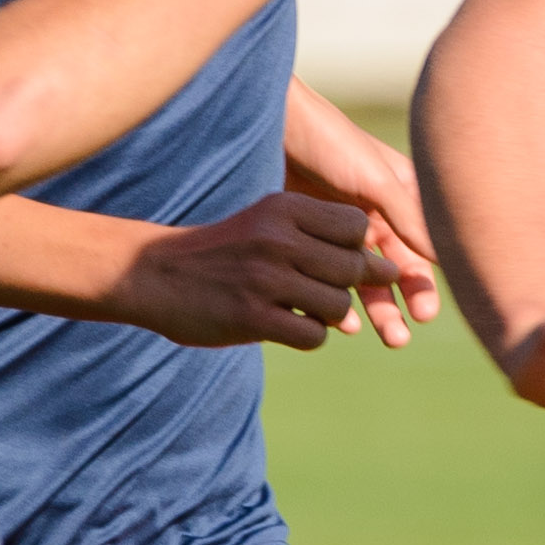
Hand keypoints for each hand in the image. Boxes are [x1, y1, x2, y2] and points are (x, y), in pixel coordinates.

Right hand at [113, 190, 394, 352]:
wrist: (154, 274)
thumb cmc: (224, 251)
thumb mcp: (267, 223)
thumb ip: (321, 236)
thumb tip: (390, 267)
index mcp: (283, 208)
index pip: (356, 226)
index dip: (355, 248)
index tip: (334, 259)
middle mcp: (278, 238)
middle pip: (353, 268)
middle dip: (347, 286)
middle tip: (317, 290)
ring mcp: (266, 279)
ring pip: (338, 305)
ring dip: (327, 315)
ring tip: (299, 308)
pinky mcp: (253, 318)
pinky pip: (313, 336)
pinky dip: (308, 336)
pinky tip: (284, 326)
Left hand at [275, 88, 440, 343]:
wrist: (270, 123)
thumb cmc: (328, 142)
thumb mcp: (374, 179)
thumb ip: (406, 217)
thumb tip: (442, 259)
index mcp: (401, 197)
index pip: (421, 251)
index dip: (424, 284)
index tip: (423, 314)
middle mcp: (377, 215)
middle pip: (394, 271)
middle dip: (399, 306)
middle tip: (398, 340)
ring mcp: (341, 228)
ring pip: (361, 279)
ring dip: (372, 310)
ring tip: (377, 338)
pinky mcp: (308, 236)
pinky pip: (326, 276)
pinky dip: (333, 297)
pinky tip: (335, 320)